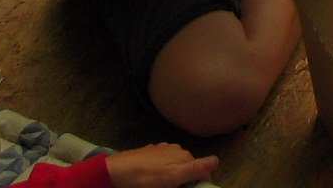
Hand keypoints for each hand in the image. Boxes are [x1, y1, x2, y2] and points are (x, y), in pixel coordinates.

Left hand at [105, 143, 219, 187]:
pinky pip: (162, 164)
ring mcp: (162, 150)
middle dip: (184, 181)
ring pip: (175, 166)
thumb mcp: (171, 178)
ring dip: (172, 178)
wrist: (115, 172)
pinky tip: (150, 180)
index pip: (202, 171)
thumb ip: (195, 169)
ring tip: (158, 186)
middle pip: (189, 169)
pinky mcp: (151, 153)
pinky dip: (161, 173)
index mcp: (184, 155)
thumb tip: (217, 160)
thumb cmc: (144, 178)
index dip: (198, 184)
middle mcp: (176, 149)